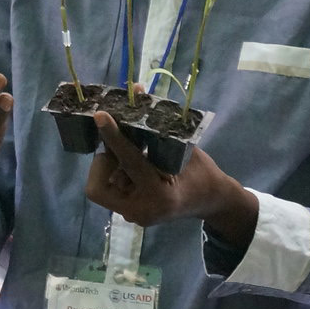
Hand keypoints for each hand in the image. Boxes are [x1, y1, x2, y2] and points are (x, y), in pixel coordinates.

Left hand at [85, 112, 257, 242]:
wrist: (212, 201)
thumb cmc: (202, 173)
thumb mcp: (184, 149)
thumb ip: (157, 127)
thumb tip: (136, 91)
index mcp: (160, 196)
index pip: (129, 161)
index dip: (114, 136)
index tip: (100, 115)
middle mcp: (142, 212)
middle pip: (97, 185)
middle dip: (105, 162)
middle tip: (118, 147)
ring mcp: (134, 217)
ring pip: (99, 187)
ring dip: (110, 167)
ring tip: (130, 158)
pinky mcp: (129, 214)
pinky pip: (109, 191)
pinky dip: (115, 174)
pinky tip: (131, 167)